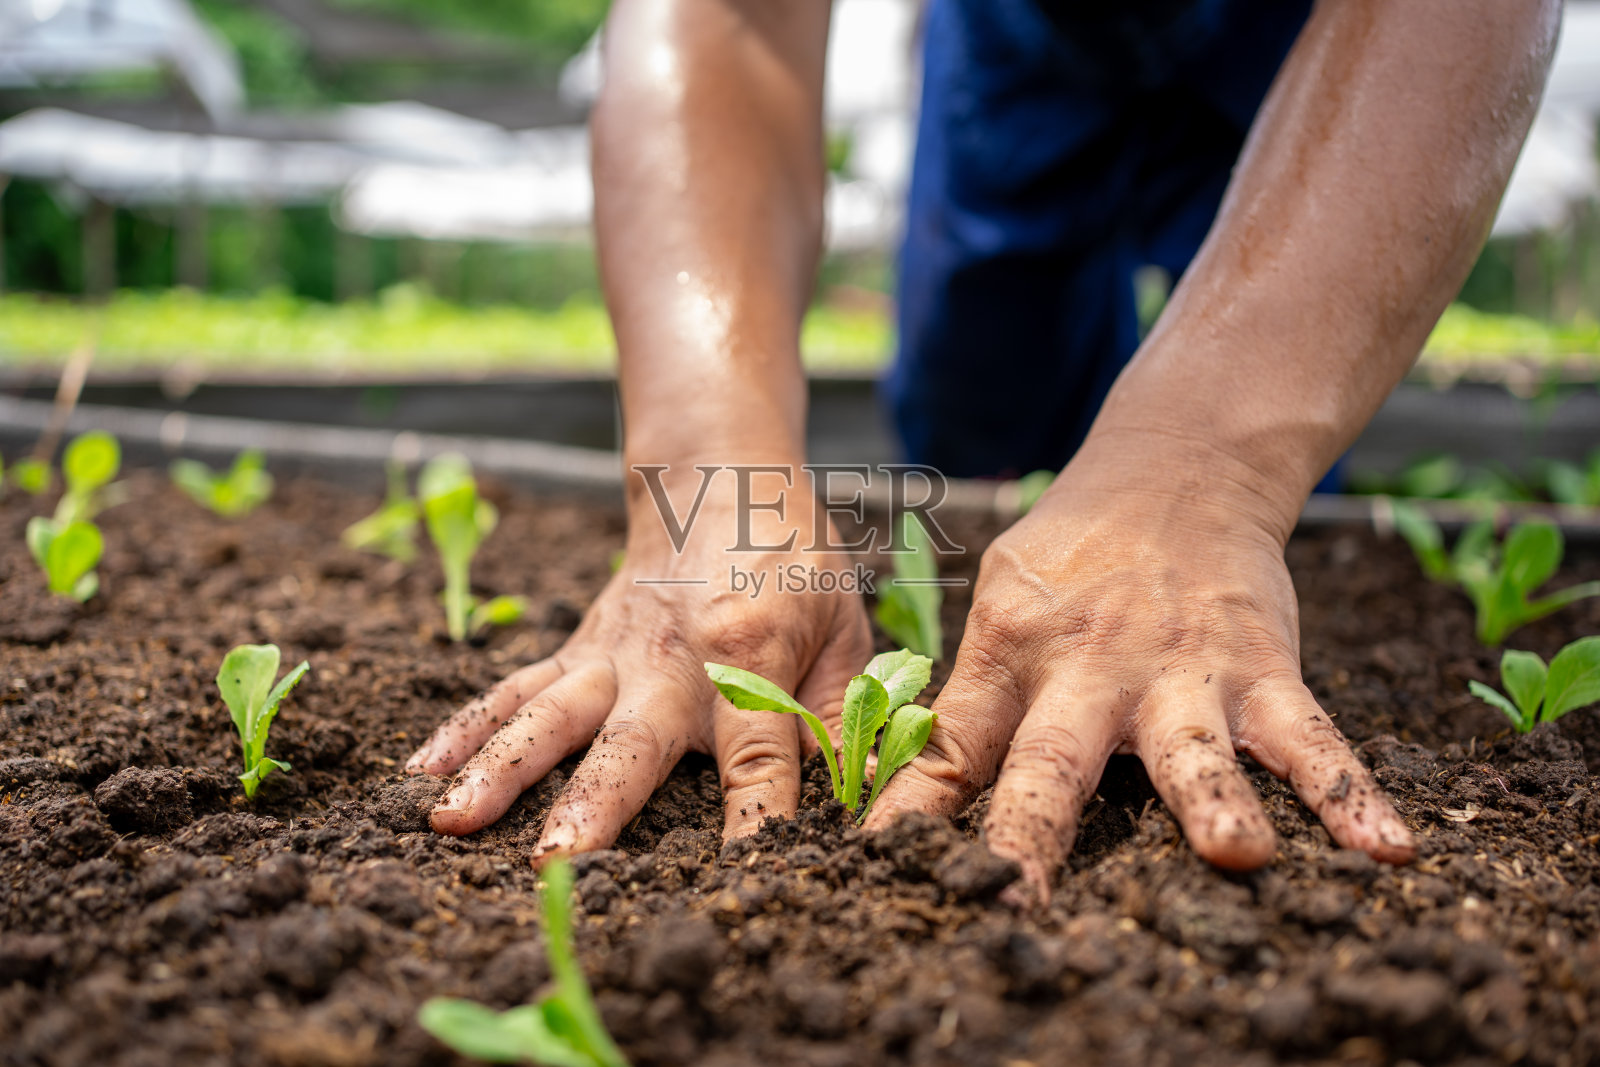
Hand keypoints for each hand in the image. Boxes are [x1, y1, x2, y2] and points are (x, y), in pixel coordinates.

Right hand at [407, 467, 871, 856]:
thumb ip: (846, 713)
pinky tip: (418, 776)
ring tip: (451, 823)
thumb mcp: (842, 626)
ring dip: (499, 769)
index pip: (758, 751)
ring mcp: (609, 654)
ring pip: (546, 716)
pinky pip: (511, 691)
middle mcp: (667, 658)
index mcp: (746, 652)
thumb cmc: (793, 561)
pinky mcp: (575, 651)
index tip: (749, 873)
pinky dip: (462, 730)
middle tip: (555, 860)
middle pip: (628, 742)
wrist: (718, 479)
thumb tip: (862, 800)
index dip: (758, 814)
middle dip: (592, 803)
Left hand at [864, 439, 1415, 899]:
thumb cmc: (1075, 554)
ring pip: (1193, 749)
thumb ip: (969, 693)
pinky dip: (1350, 793)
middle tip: (1016, 898)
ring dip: (1212, 802)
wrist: (1178, 466)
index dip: (914, 808)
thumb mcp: (1002, 601)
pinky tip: (1386, 847)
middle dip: (1032, 831)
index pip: (950, 743)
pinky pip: (1311, 738)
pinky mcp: (1261, 667)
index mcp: (1013, 652)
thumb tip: (913, 781)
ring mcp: (1181, 670)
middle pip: (1053, 759)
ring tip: (1236, 855)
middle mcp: (1090, 667)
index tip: (881, 867)